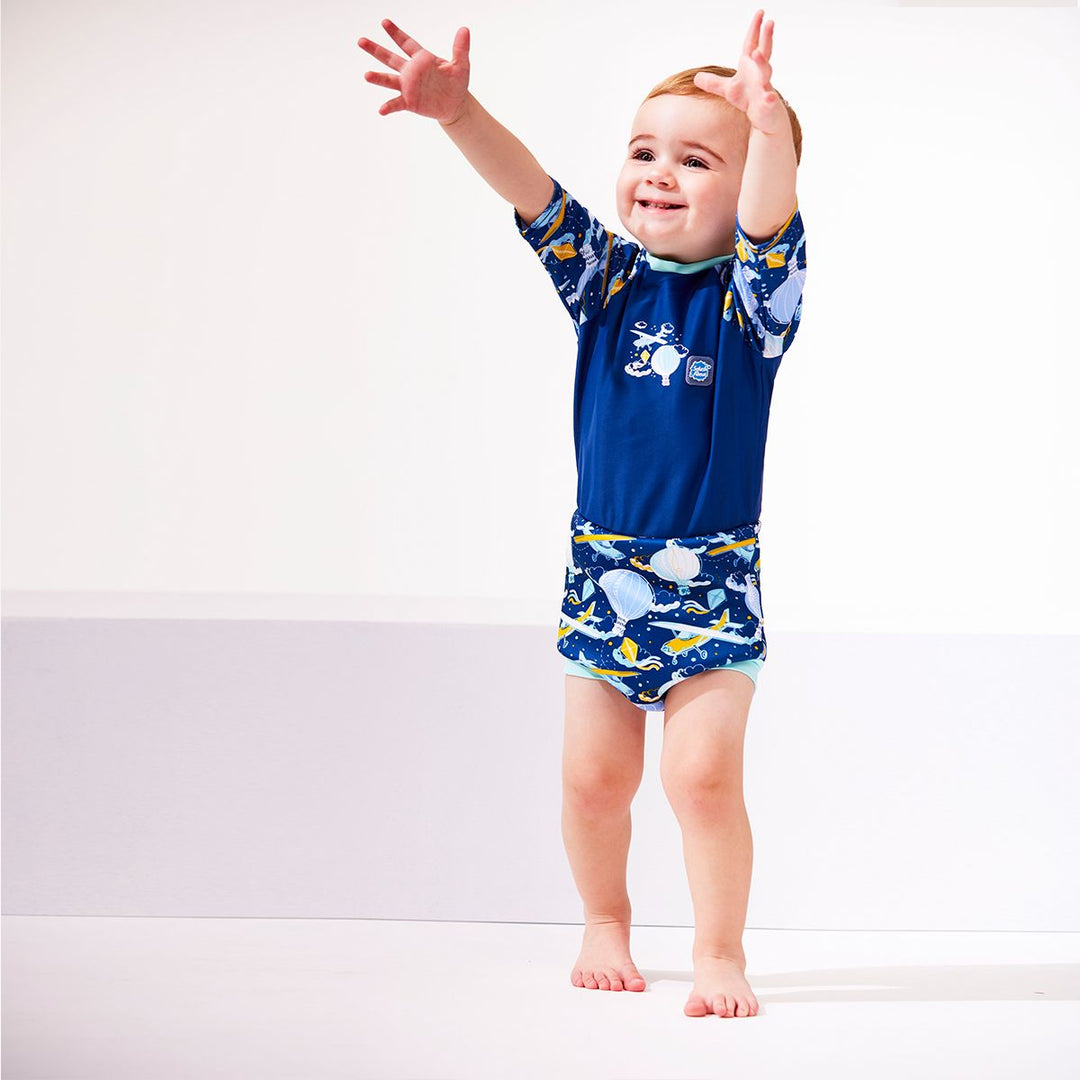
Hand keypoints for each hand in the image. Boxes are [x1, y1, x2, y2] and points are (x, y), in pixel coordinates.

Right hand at [357, 18, 470, 123]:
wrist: (455, 105)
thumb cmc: (456, 83)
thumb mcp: (461, 64)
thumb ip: (461, 47)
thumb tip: (464, 29)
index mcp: (421, 59)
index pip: (406, 43)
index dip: (396, 33)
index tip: (384, 22)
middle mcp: (410, 71)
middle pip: (390, 58)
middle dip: (376, 50)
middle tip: (361, 41)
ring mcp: (408, 87)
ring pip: (389, 80)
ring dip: (378, 78)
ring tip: (366, 75)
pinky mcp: (410, 102)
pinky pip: (397, 103)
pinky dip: (389, 106)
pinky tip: (381, 110)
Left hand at [693, 10, 786, 135]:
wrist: (764, 117)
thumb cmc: (749, 99)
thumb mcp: (728, 90)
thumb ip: (713, 83)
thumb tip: (696, 78)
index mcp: (751, 66)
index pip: (752, 44)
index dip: (755, 29)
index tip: (760, 12)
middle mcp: (760, 73)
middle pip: (764, 53)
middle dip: (766, 38)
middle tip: (769, 22)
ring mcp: (765, 87)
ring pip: (766, 73)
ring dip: (762, 63)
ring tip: (757, 53)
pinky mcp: (768, 103)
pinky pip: (769, 100)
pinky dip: (769, 98)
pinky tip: (769, 97)